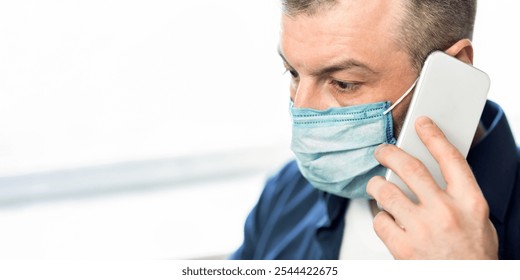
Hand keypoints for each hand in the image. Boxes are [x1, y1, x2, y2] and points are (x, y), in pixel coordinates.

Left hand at [366, 116, 497, 258]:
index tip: (422, 123)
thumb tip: (431, 168)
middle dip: (390, 153)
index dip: (434, 136)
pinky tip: (387, 219)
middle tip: (382, 151)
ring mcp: (422, 230)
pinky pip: (379, 220)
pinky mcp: (402, 247)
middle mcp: (445, 212)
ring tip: (376, 185)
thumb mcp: (477, 218)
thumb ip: (456, 194)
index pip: (450, 158)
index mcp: (469, 202)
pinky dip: (380, 217)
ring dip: (376, 185)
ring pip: (386, 191)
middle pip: (410, 168)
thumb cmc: (472, 254)